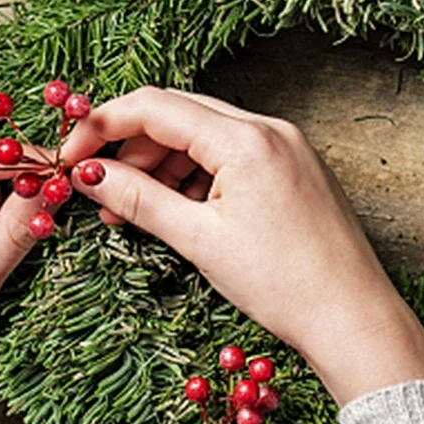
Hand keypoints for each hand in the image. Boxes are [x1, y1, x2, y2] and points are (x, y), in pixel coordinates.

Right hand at [63, 88, 423, 404]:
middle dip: (131, 148)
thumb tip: (89, 175)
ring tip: (134, 211)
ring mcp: (287, 146)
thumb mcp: (200, 240)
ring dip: (162, 165)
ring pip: (205, 136)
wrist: (353, 317)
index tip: (71, 157)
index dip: (102, 126)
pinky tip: (177, 209)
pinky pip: (233, 155)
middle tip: (99, 189)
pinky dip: (197, 175)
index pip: (155, 106)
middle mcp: (270, 129)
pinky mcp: (294, 167)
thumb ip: (139, 199)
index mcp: (247, 139)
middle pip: (179, 115)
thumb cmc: (283, 284)